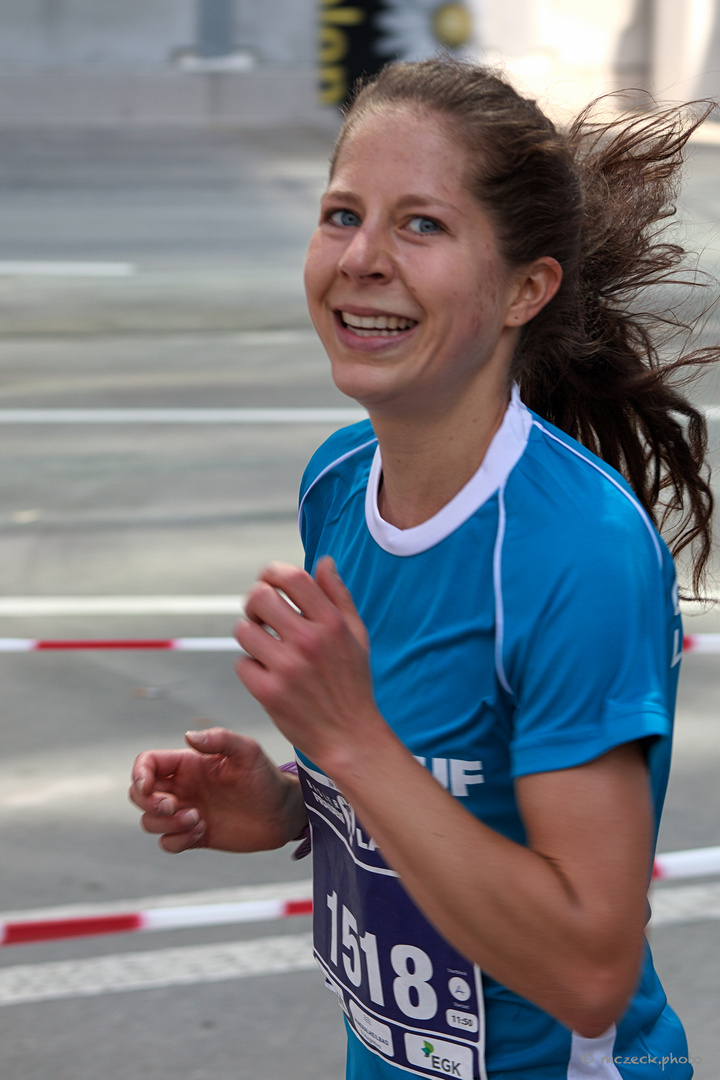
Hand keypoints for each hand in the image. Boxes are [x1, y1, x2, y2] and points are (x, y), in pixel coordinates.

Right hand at [129, 727, 306, 853]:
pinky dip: (176, 840)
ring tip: (198, 818)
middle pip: (139, 794)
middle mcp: (183, 787)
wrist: (283, 813)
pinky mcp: (195, 836)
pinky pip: (167, 843)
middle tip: (173, 806)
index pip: (147, 763)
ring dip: (165, 823)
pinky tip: (201, 831)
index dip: (139, 774)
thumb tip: (188, 736)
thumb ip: (220, 739)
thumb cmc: (266, 778)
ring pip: (149, 821)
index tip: (148, 786)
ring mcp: (187, 812)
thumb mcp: (248, 751)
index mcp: (189, 764)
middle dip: (147, 802)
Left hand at [234, 557, 381, 768]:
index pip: (291, 577)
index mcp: (332, 623)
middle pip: (259, 597)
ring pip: (243, 629)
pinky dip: (250, 667)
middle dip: (254, 602)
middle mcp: (309, 641)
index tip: (268, 581)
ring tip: (262, 644)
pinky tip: (267, 674)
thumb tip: (324, 561)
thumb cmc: (352, 684)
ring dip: (248, 634)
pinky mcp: (269, 692)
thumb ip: (339, 596)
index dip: (271, 572)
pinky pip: (242, 663)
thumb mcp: (356, 636)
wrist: (350, 736)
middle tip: (260, 615)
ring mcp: (287, 667)